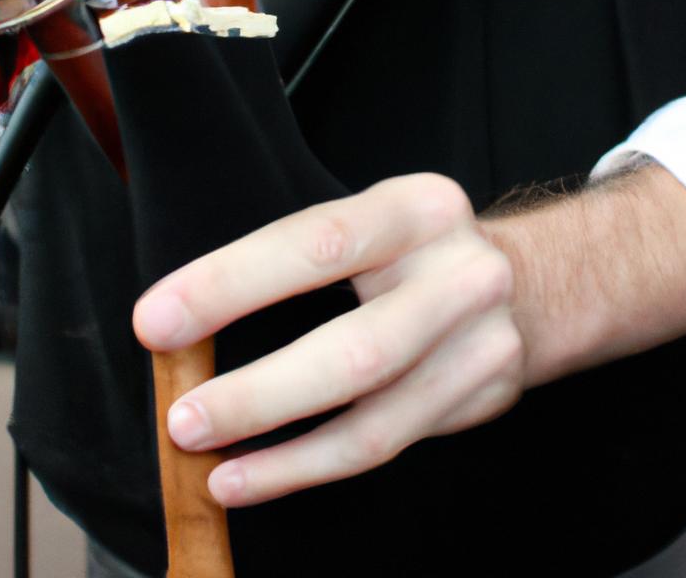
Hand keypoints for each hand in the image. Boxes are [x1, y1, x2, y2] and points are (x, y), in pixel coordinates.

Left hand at [133, 173, 523, 506]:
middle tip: (180, 416)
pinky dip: (310, 467)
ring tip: (207, 460)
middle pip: (356, 344)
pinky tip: (252, 477)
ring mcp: (483, 341)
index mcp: (417, 207)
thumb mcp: (372, 220)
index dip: (231, 284)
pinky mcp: (484, 396)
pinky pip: (386, 444)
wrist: (529, 281)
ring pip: (373, 410)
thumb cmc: (414, 251)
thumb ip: (299, 256)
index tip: (156, 320)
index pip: (315, 242)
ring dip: (280, 442)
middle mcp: (461, 272)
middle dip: (258, 390)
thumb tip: (184, 316)